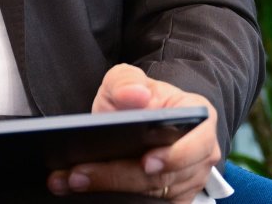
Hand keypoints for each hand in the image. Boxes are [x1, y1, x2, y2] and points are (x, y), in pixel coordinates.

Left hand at [47, 64, 219, 200]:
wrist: (141, 117)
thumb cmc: (140, 98)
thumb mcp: (128, 79)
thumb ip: (127, 82)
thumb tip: (135, 95)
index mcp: (200, 121)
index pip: (197, 144)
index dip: (174, 156)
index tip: (146, 162)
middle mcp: (200, 157)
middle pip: (163, 177)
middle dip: (118, 177)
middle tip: (79, 174)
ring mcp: (187, 183)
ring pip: (150, 196)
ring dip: (107, 190)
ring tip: (71, 180)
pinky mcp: (170, 200)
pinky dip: (112, 199)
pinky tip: (82, 190)